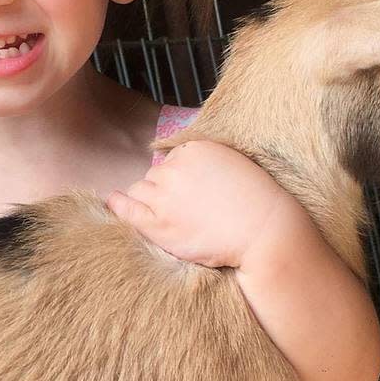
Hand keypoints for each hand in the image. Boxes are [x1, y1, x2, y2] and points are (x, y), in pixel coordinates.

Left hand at [105, 140, 293, 268]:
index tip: (192, 191)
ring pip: (140, 190)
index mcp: (194, 149)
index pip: (172, 159)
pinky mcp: (158, 224)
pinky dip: (118, 204)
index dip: (180, 177)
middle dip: (164, 189)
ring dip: (148, 200)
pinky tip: (114, 202)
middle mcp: (174, 169)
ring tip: (166, 215)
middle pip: (155, 175)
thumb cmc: (255, 201)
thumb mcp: (233, 162)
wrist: (265, 231)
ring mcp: (164, 197)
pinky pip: (127, 209)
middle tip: (184, 208)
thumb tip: (178, 161)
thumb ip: (204, 160)